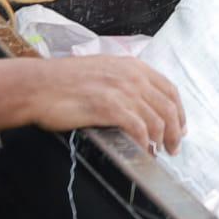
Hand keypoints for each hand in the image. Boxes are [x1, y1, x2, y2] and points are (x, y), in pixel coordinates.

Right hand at [28, 56, 185, 154]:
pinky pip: (139, 130)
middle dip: (175, 130)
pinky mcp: (110, 108)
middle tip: (174, 147)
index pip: (169, 89)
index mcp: (132, 66)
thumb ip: (123, 80)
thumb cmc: (63, 80)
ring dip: (163, 140)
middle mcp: (132, 76)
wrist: (38, 86)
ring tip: (160, 153)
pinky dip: (145, 144)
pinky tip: (143, 152)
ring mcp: (122, 91)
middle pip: (168, 106)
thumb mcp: (101, 69)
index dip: (179, 111)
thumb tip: (139, 100)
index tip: (181, 126)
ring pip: (157, 120)